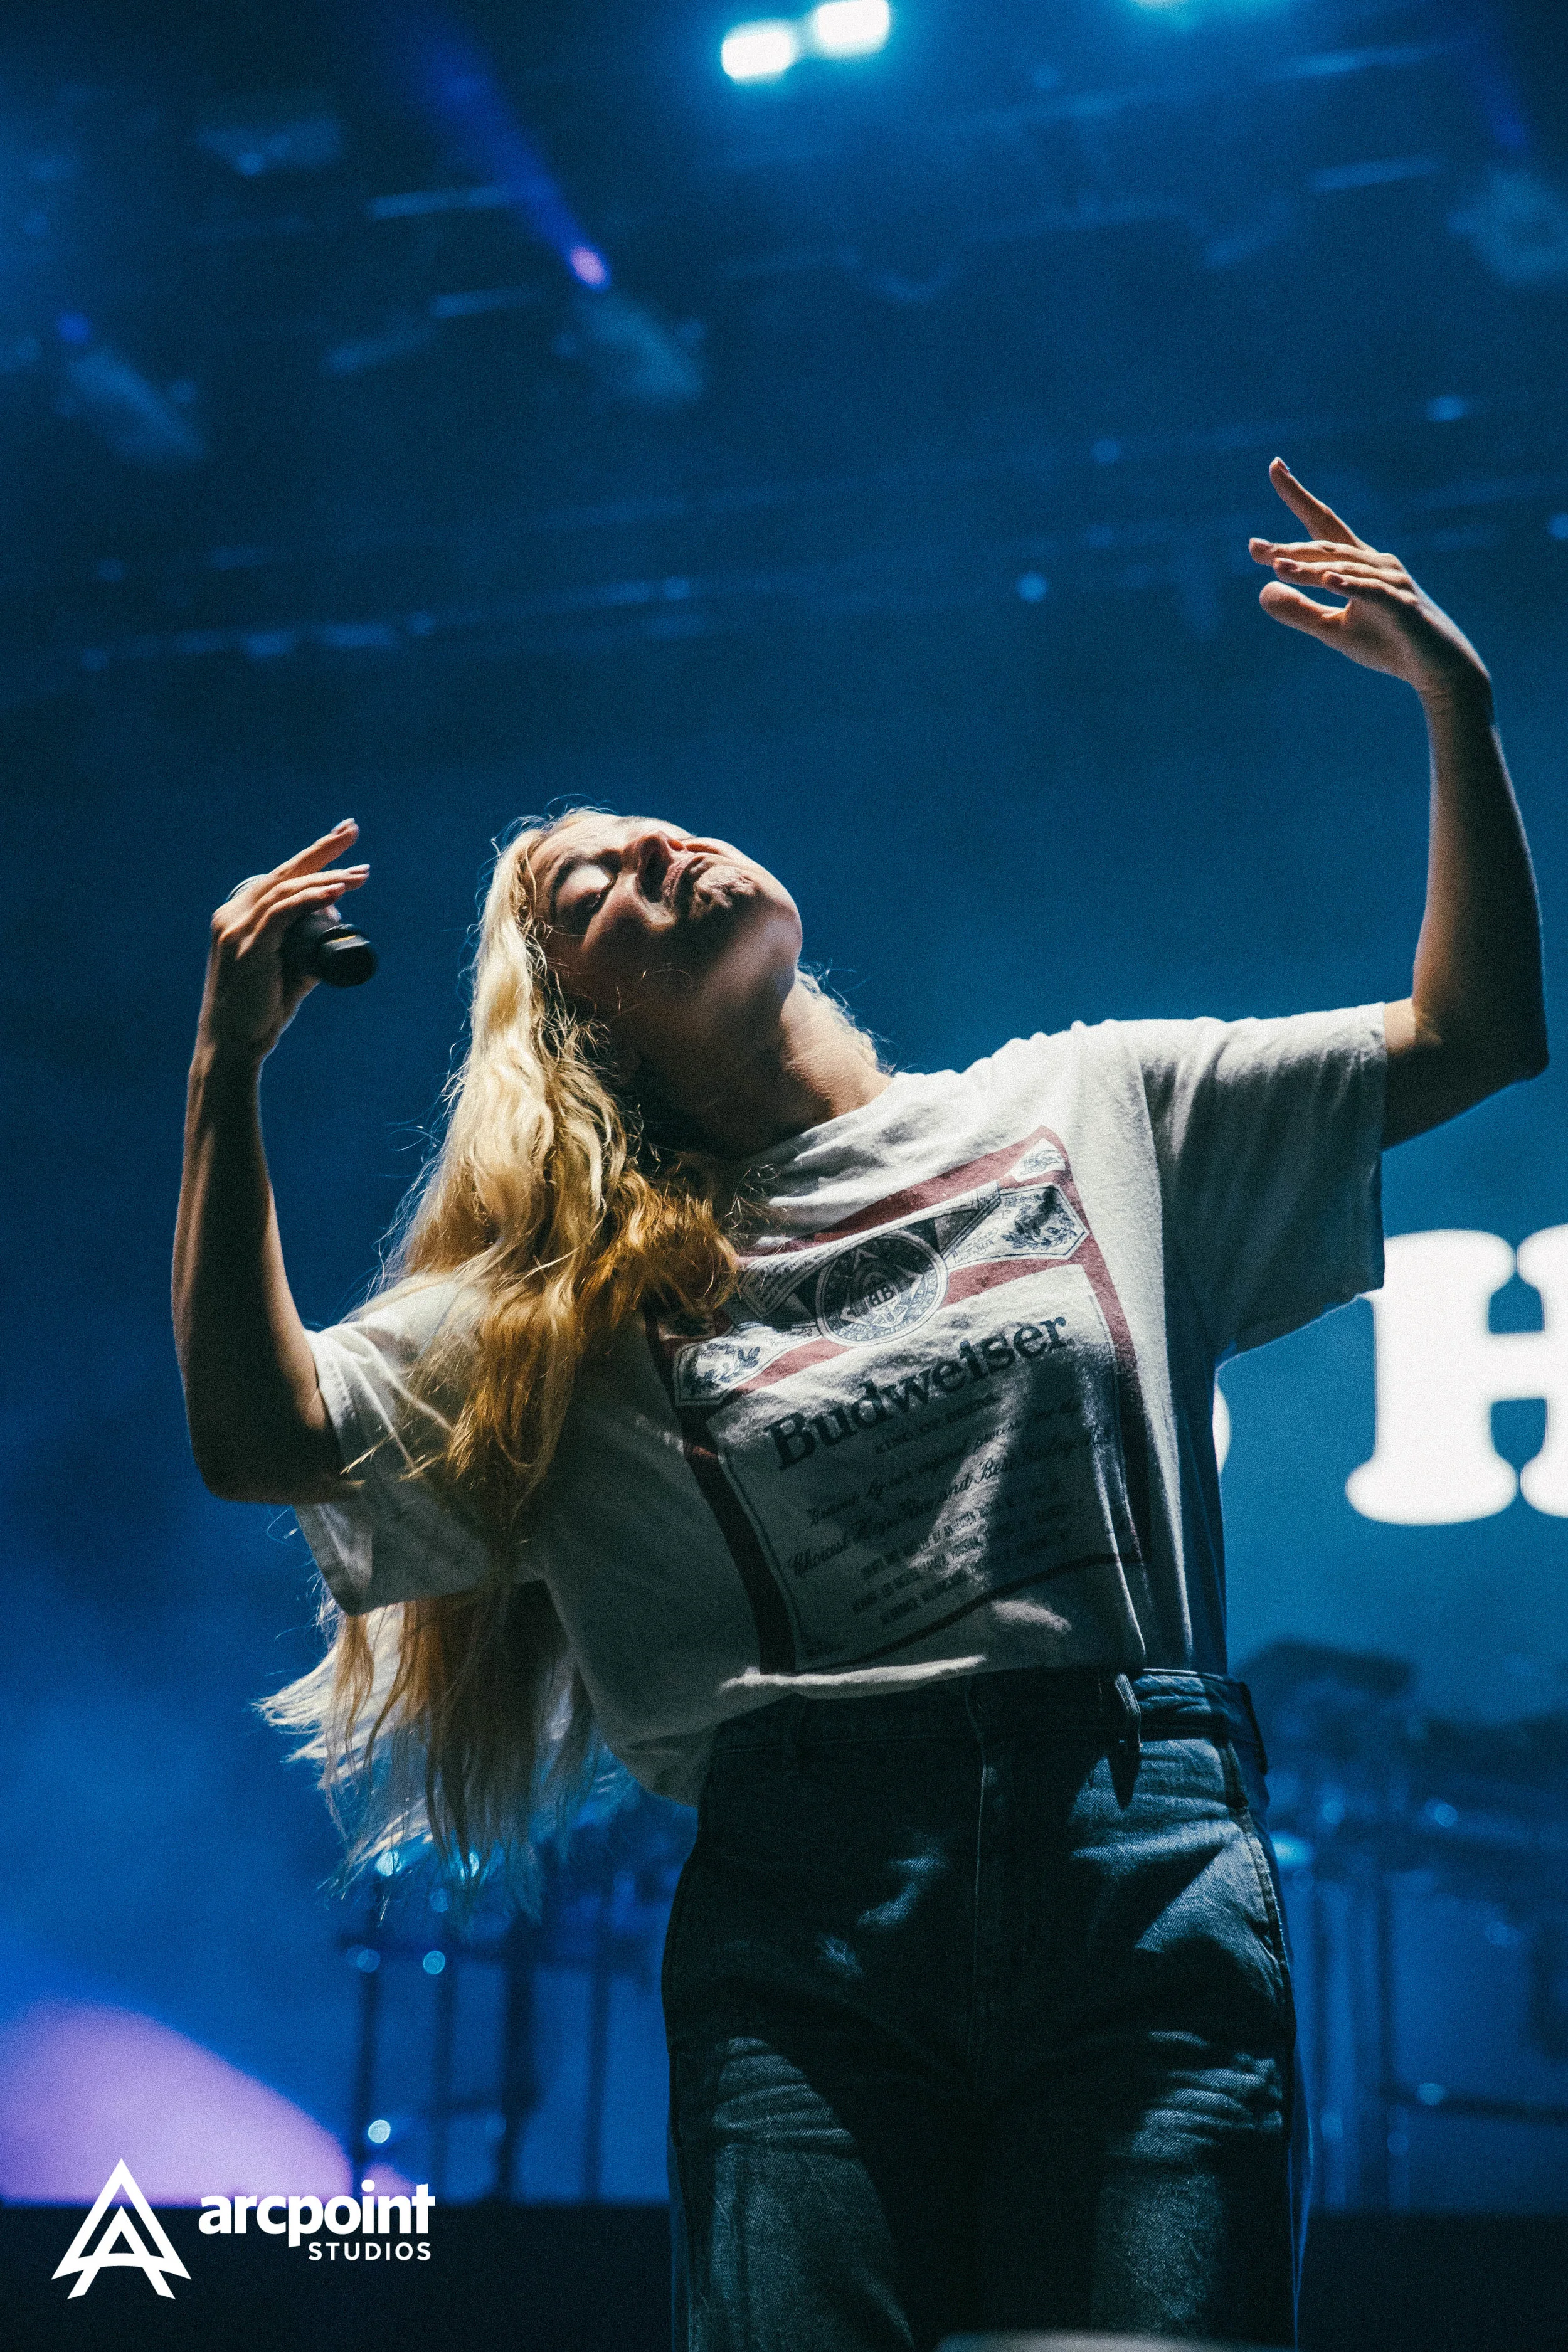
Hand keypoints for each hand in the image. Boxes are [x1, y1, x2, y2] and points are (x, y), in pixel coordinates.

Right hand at [198, 820, 368, 1061]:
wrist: (235, 1044)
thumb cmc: (261, 1010)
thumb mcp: (290, 971)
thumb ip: (309, 946)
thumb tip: (337, 924)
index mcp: (241, 916)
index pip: (281, 876)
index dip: (314, 856)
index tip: (345, 839)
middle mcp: (234, 915)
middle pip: (285, 872)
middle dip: (322, 849)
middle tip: (353, 829)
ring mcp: (236, 930)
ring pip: (286, 889)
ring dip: (327, 877)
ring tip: (361, 873)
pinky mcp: (247, 948)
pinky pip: (281, 913)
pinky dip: (310, 899)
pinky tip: (336, 892)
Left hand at [1249, 459, 1489, 705]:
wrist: (1438, 669)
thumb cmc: (1388, 644)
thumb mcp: (1332, 631)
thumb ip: (1300, 611)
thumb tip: (1263, 590)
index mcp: (1359, 564)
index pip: (1322, 526)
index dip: (1298, 496)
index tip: (1274, 465)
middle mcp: (1376, 564)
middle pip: (1326, 547)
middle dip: (1290, 548)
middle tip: (1254, 548)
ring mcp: (1393, 582)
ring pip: (1344, 568)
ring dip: (1310, 568)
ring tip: (1278, 567)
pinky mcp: (1404, 606)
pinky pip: (1373, 592)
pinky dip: (1350, 586)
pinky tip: (1328, 581)